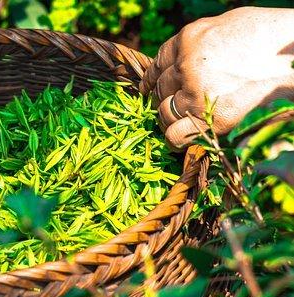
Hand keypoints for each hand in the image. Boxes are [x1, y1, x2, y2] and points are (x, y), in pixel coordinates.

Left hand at [139, 7, 293, 149]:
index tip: (150, 89)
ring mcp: (196, 91)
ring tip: (182, 121)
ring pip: (163, 112)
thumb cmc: (265, 38)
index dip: (153, 79)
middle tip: (175, 107)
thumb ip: (197, 43)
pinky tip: (184, 136)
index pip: (158, 63)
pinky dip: (176, 138)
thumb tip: (180, 58)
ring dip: (169, 119)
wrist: (293, 56)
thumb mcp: (224, 26)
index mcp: (188, 39)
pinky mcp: (210, 117)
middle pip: (160, 89)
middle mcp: (187, 64)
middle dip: (164, 100)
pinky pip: (175, 134)